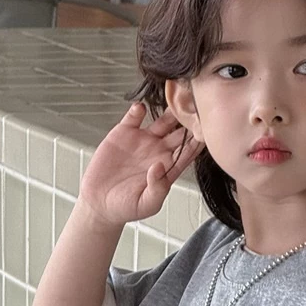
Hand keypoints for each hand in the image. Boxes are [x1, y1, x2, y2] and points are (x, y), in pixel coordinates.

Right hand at [77, 103, 205, 228]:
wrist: (99, 203)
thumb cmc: (125, 207)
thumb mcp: (146, 204)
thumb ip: (157, 188)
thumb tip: (160, 166)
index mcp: (168, 168)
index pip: (188, 151)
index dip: (197, 140)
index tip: (206, 129)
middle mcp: (158, 151)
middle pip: (180, 132)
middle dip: (189, 120)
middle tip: (196, 107)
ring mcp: (142, 141)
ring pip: (162, 120)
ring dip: (169, 110)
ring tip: (174, 98)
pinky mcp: (124, 133)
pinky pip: (134, 116)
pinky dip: (138, 109)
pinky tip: (140, 107)